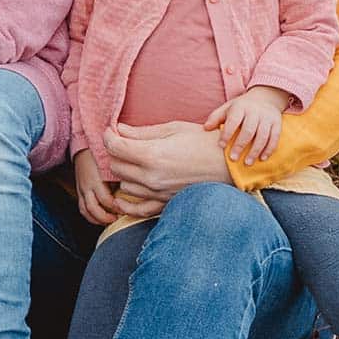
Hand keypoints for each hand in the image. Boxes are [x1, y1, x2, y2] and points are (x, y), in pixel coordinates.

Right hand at [72, 148, 122, 225]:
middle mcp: (87, 186)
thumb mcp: (113, 163)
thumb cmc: (101, 152)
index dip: (116, 207)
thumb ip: (122, 175)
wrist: (84, 145)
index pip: (106, 200)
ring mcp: (81, 189)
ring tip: (109, 220)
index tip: (125, 209)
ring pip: (86, 211)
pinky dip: (90, 216)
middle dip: (106, 217)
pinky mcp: (79, 190)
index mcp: (96, 179)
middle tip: (118, 217)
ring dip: (97, 219)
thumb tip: (137, 185)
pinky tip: (100, 217)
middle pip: (94, 209)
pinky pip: (82, 208)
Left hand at [100, 120, 231, 195]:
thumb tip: (118, 130)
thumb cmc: (203, 141)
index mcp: (152, 155)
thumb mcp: (172, 129)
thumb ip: (142, 133)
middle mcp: (151, 177)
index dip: (109, 135)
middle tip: (124, 143)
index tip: (112, 130)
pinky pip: (136, 208)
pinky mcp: (164, 204)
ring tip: (134, 162)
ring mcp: (157, 193)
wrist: (229, 164)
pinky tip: (126, 193)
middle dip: (116, 152)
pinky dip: (128, 202)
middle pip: (115, 166)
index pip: (114, 147)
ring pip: (123, 185)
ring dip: (124, 173)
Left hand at [205, 86, 289, 163]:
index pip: (233, 120)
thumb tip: (205, 128)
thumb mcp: (227, 108)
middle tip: (233, 159)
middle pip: (249, 130)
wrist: (265, 97)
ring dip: (255, 150)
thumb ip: (216, 117)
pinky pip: (275, 137)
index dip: (227, 133)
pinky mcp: (277, 123)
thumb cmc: (241, 107)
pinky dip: (269, 149)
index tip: (221, 146)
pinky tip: (262, 159)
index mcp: (240, 107)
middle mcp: (255, 111)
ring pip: (263, 135)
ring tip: (247, 163)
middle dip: (240, 145)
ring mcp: (267, 117)